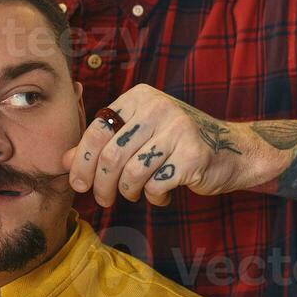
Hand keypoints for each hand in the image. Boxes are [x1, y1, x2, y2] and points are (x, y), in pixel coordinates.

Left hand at [61, 85, 282, 207]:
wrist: (232, 150)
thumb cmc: (177, 144)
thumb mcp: (139, 136)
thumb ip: (104, 145)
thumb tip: (64, 160)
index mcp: (141, 96)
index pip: (97, 130)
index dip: (83, 161)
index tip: (78, 184)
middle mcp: (159, 107)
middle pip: (111, 155)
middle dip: (101, 185)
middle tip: (103, 199)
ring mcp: (179, 129)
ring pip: (132, 173)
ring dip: (128, 192)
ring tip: (135, 195)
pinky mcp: (193, 155)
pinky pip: (156, 186)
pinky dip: (154, 197)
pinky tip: (162, 195)